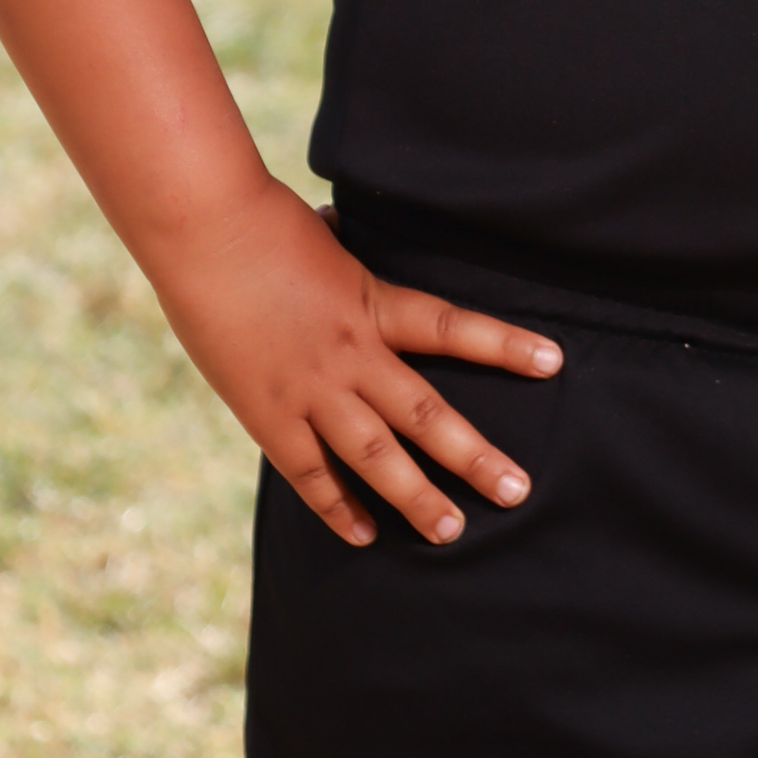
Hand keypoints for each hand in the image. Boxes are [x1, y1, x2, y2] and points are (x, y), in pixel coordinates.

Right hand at [144, 176, 561, 543]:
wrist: (204, 230)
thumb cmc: (265, 222)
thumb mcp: (327, 240)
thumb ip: (346, 253)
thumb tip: (342, 229)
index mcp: (373, 303)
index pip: (453, 328)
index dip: (505, 345)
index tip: (554, 363)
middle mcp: (351, 353)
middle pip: (424, 413)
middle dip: (473, 456)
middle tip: (517, 490)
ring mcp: (308, 389)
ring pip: (373, 456)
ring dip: (415, 496)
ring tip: (452, 531)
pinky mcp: (266, 414)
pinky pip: (308, 473)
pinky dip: (336, 507)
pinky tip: (364, 535)